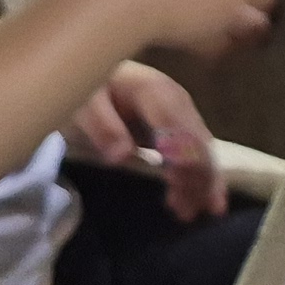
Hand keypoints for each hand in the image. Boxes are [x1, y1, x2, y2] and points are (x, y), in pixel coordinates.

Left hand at [67, 59, 227, 218]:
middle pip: (197, 143)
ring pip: (202, 152)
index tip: (176, 183)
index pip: (177, 129)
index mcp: (154, 92)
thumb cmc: (86, 88)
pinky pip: (197, 155)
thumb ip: (101, 125)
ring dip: (200, 184)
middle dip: (196, 178)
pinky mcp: (180, 127)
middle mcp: (176, 102)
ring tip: (186, 213)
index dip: (183, 157)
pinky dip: (201, 180)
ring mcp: (181, 114)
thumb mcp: (82, 102)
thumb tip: (121, 156)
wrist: (90, 71)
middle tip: (183, 211)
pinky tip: (200, 202)